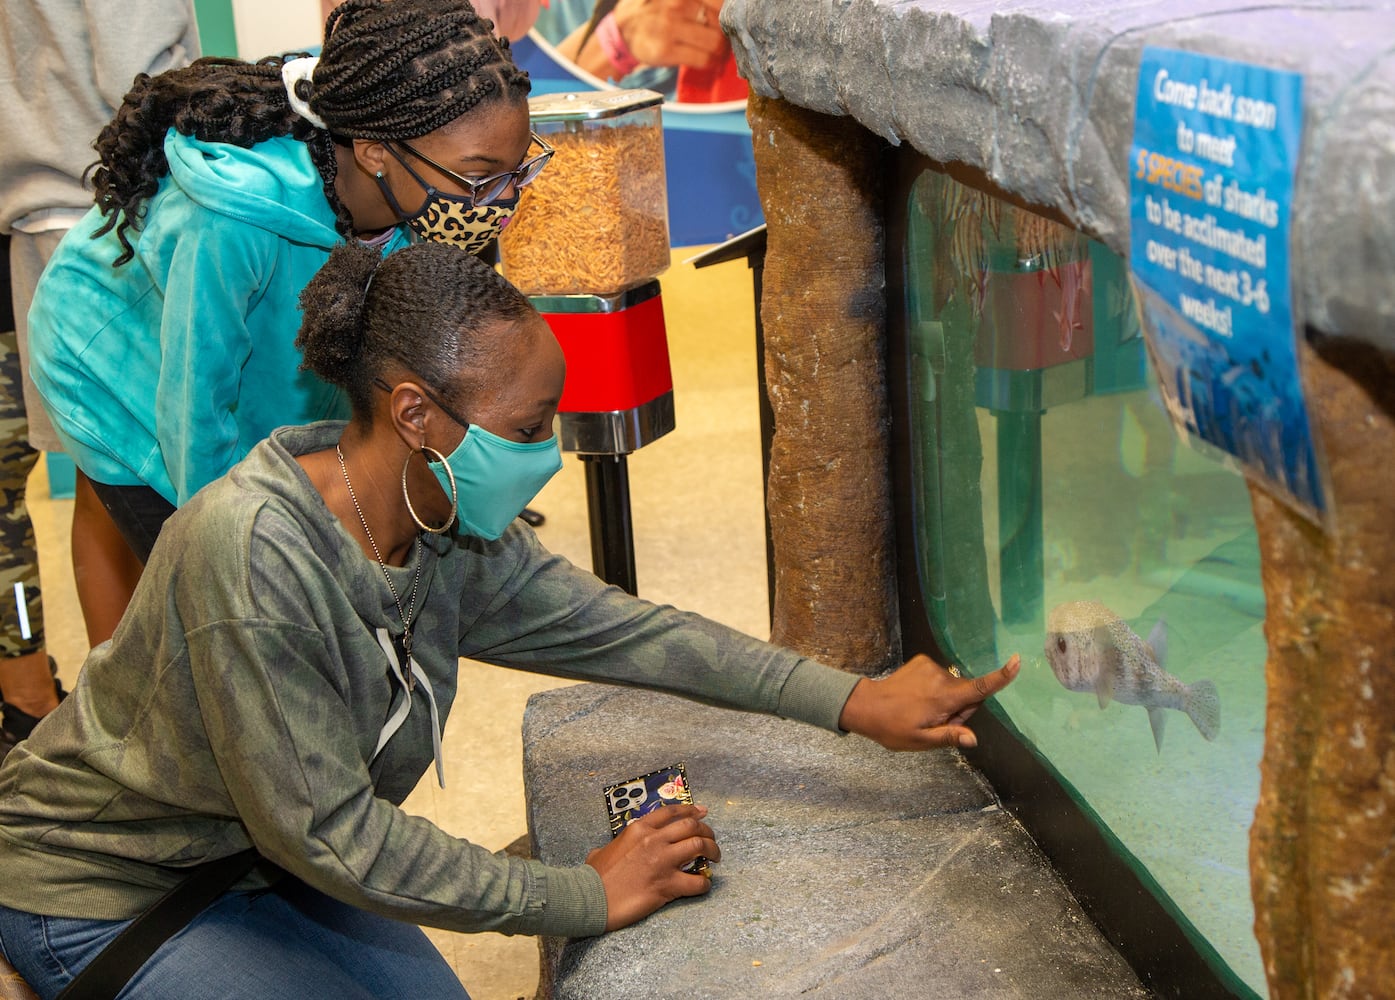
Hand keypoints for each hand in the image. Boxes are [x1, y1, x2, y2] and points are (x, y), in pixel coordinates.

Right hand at [585, 803, 719, 930]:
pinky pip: (697, 882)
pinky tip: (703, 885)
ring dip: (712, 850)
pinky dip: (704, 883)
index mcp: (639, 829)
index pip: (671, 812)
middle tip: (711, 839)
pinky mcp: (667, 885)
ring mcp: (662, 861)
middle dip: (706, 830)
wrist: (590, 899)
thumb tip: (603, 851)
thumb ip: (610, 846)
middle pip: (691, 825)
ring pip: (699, 846)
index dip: (691, 810)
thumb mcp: (600, 852)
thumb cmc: (593, 877)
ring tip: (715, 858)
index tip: (703, 811)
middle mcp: (653, 840)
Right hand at [613, 0, 727, 68]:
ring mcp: (669, 27)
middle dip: (726, 31)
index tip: (729, 18)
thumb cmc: (655, 8)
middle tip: (725, 36)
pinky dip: (711, 62)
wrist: (623, 29)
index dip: (730, 12)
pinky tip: (709, 59)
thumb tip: (732, 6)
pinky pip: (702, 60)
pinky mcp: (665, 51)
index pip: (720, 2)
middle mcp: (675, 3)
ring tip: (718, 49)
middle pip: (721, 21)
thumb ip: (698, 0)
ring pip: (715, 42)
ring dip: (721, 50)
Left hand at [838, 653, 1020, 750]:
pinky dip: (936, 688)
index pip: (979, 688)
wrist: (866, 706)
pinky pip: (941, 677)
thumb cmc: (894, 728)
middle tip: (936, 722)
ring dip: (947, 700)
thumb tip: (973, 739)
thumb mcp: (922, 741)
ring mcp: (930, 666)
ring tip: (923, 711)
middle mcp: (941, 678)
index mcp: (943, 698)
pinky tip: (918, 698)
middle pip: (968, 693)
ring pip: (954, 687)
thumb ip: (949, 737)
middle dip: (960, 709)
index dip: (1001, 677)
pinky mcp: (922, 660)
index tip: (1017, 661)